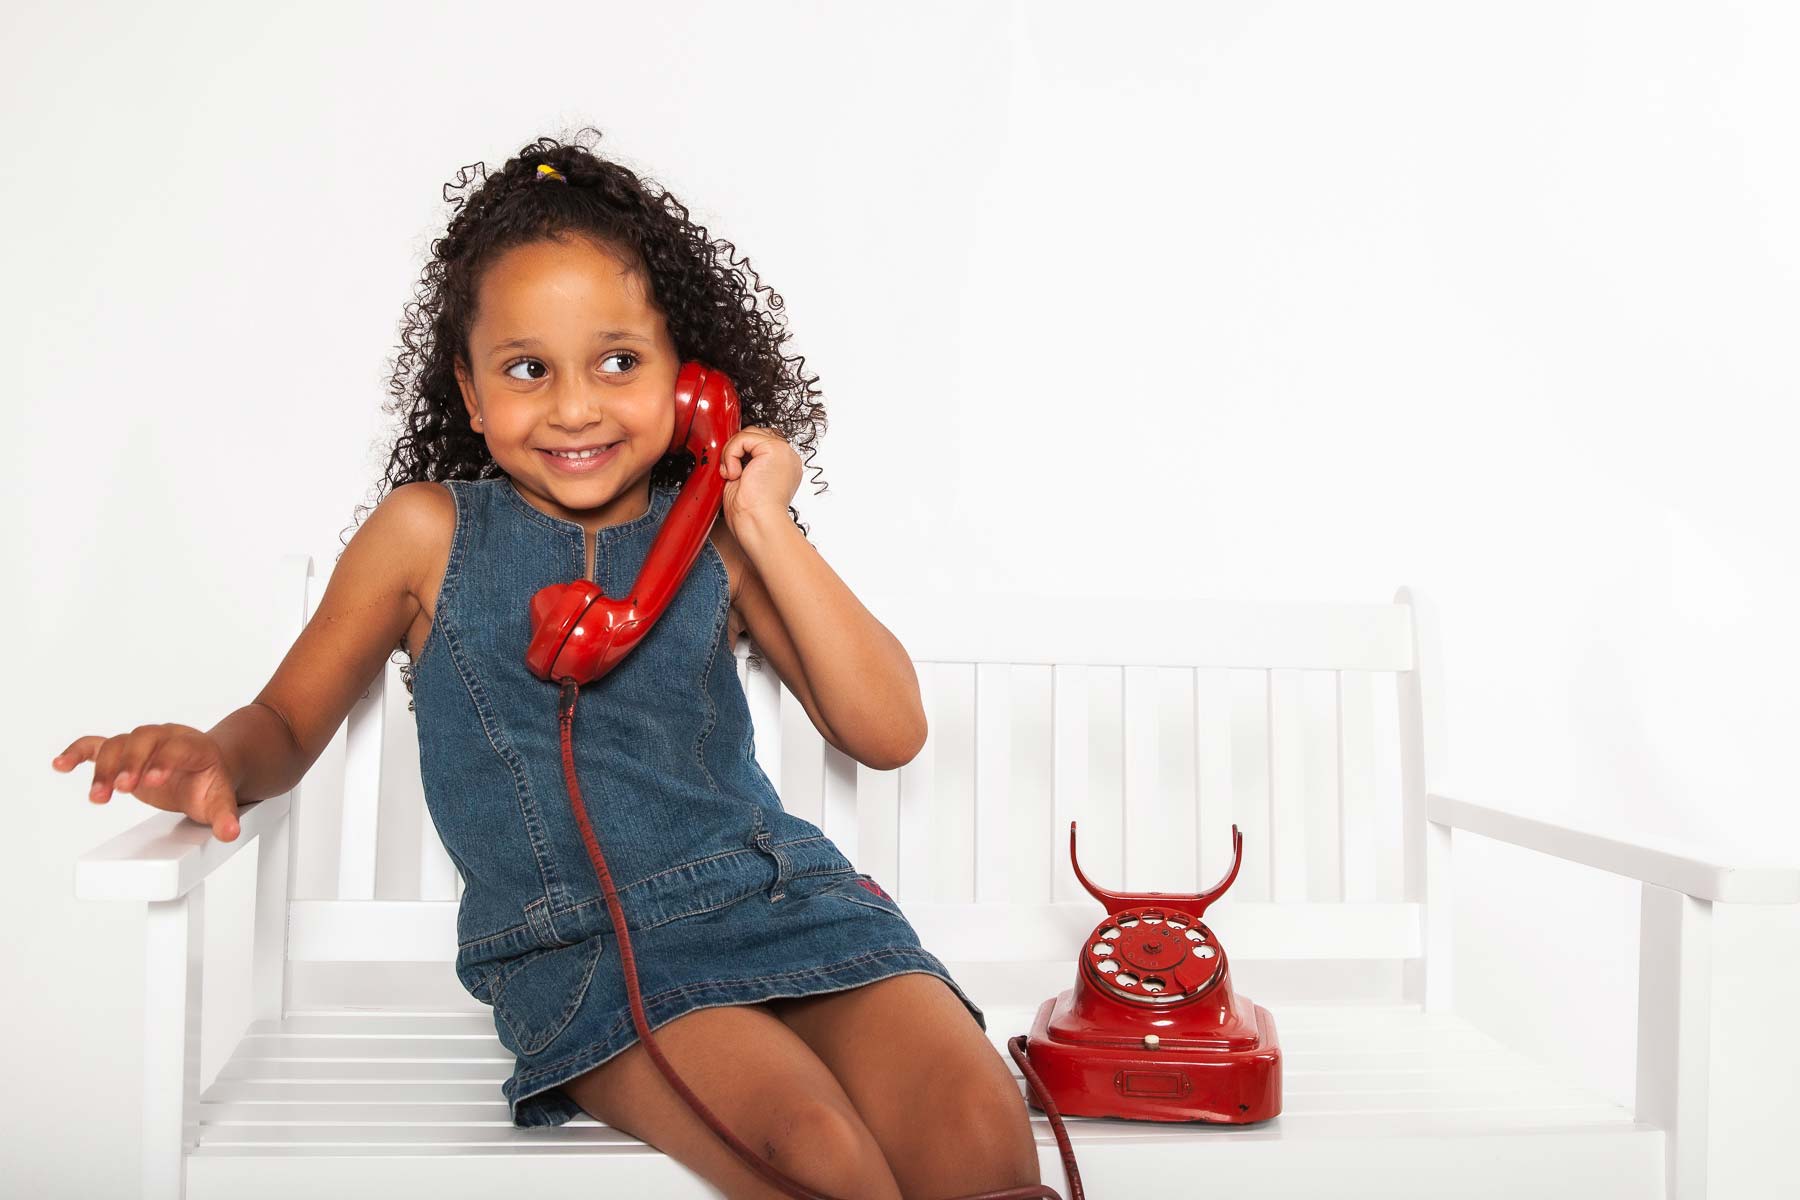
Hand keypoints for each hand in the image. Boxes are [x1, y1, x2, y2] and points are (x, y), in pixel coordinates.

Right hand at [52, 724, 243, 840]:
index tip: (151, 781)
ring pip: (119, 744)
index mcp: (194, 747)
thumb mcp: (220, 800)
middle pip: (143, 740)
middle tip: (121, 790)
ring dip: (104, 767)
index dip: (163, 762)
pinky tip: (61, 764)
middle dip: (130, 763)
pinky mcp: (124, 753)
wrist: (208, 765)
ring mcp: (144, 744)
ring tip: (98, 796)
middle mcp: (167, 738)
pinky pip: (97, 745)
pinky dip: (78, 752)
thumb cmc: (211, 782)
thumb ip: (224, 817)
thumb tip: (229, 832)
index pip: (176, 748)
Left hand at [717, 425, 800, 535]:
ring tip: (734, 476)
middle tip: (731, 474)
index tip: (733, 473)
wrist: (758, 524)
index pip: (758, 443)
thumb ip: (743, 462)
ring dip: (732, 453)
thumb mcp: (745, 482)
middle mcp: (786, 458)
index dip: (740, 452)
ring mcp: (784, 452)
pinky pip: (743, 438)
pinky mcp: (775, 449)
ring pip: (747, 433)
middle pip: (754, 434)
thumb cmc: (751, 515)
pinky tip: (736, 474)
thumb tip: (731, 452)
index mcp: (782, 467)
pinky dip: (731, 454)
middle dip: (736, 450)